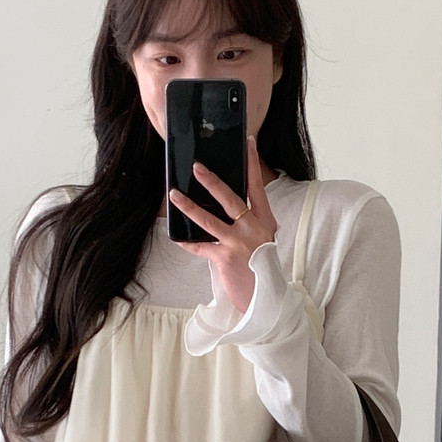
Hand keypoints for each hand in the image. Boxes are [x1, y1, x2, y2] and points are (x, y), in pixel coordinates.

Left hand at [168, 135, 277, 314]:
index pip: (256, 186)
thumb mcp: (262, 240)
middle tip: (196, 167)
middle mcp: (253, 228)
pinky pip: (201, 246)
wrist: (266, 299)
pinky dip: (188, 242)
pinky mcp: (225, 258)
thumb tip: (224, 206)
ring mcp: (239, 243)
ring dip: (189, 206)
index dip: (252, 164)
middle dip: (212, 181)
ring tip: (174, 195)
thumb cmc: (261, 268)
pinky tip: (177, 237)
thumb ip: (248, 222)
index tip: (248, 143)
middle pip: (231, 198)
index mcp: (264, 220)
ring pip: (209, 219)